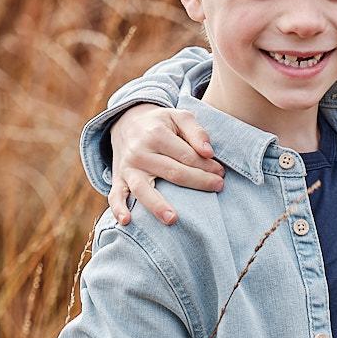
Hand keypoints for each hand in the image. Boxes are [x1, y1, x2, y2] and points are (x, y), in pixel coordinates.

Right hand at [108, 105, 224, 227]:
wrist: (126, 123)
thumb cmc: (160, 124)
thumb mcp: (178, 116)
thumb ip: (197, 131)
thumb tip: (209, 152)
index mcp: (156, 134)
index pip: (187, 156)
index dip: (207, 166)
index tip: (221, 174)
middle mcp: (140, 152)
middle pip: (172, 173)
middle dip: (198, 182)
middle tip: (218, 187)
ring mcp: (128, 168)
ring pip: (143, 188)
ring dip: (157, 205)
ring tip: (173, 219)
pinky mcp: (118, 179)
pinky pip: (115, 196)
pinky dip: (118, 209)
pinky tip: (127, 221)